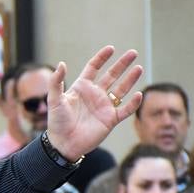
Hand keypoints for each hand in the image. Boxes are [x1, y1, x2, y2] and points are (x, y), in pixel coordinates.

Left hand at [45, 46, 144, 160]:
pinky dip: (133, 103)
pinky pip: (125, 110)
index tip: (111, 49)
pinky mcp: (111, 119)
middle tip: (133, 52)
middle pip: (112, 75)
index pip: (94, 68)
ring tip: (139, 68)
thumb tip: (62, 64)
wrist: (63, 144)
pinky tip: (139, 94)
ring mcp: (104, 106)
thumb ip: (56, 82)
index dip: (102, 58)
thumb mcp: (54, 100)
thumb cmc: (57, 122)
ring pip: (121, 89)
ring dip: (131, 79)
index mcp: (82, 87)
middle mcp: (95, 94)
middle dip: (122, 64)